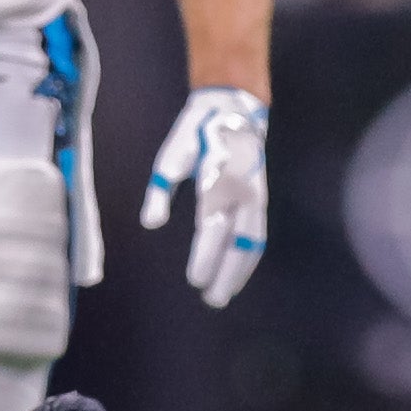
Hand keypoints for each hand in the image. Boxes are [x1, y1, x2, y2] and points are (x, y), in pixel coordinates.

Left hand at [140, 87, 268, 308]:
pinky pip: (258, 236)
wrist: (233, 111)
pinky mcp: (260, 201)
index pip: (212, 229)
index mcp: (217, 182)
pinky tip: (238, 275)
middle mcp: (240, 193)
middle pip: (237, 244)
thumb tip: (151, 224)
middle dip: (225, 275)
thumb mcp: (172, 155)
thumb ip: (160, 190)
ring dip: (240, 273)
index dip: (204, 257)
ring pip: (252, 244)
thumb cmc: (196, 134)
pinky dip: (248, 259)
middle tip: (212, 300)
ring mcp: (254, 198)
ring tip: (225, 294)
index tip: (194, 280)